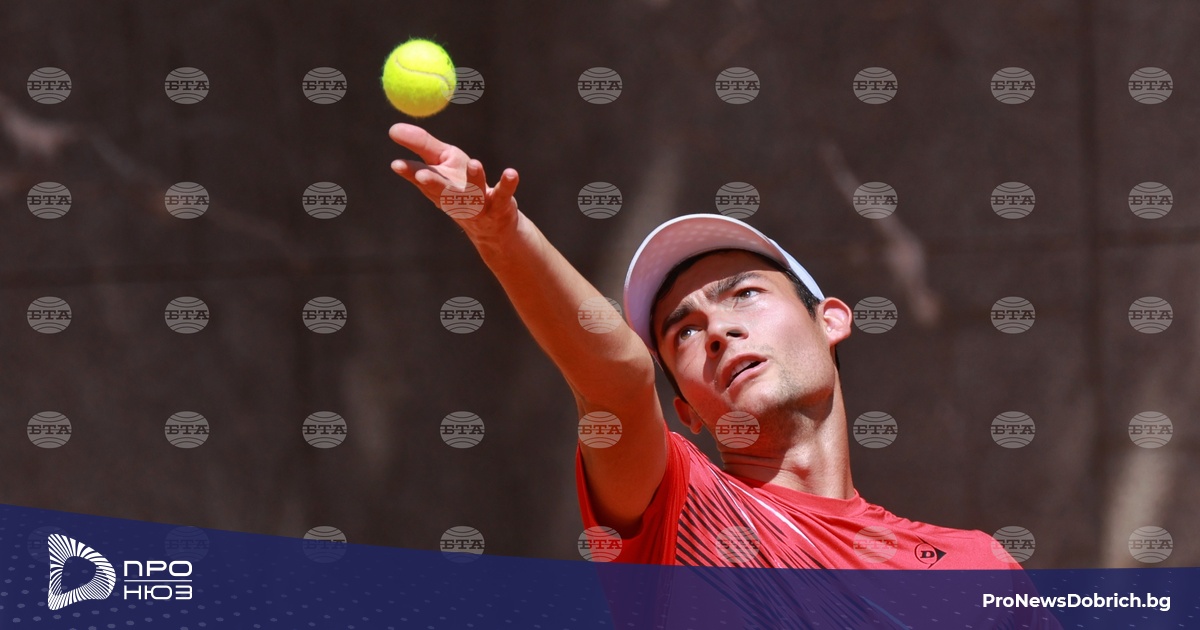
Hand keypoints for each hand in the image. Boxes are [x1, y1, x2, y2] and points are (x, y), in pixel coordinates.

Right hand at [389, 123, 519, 234]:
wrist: (493, 225)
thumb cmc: (463, 187)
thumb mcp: (443, 162)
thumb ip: (421, 145)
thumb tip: (393, 129)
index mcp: (438, 188)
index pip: (421, 179)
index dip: (409, 173)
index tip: (397, 164)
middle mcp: (455, 199)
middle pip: (442, 192)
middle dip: (433, 184)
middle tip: (423, 176)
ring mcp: (478, 205)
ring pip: (473, 194)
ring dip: (474, 179)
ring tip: (474, 163)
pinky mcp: (500, 205)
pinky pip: (504, 194)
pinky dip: (508, 183)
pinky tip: (511, 173)